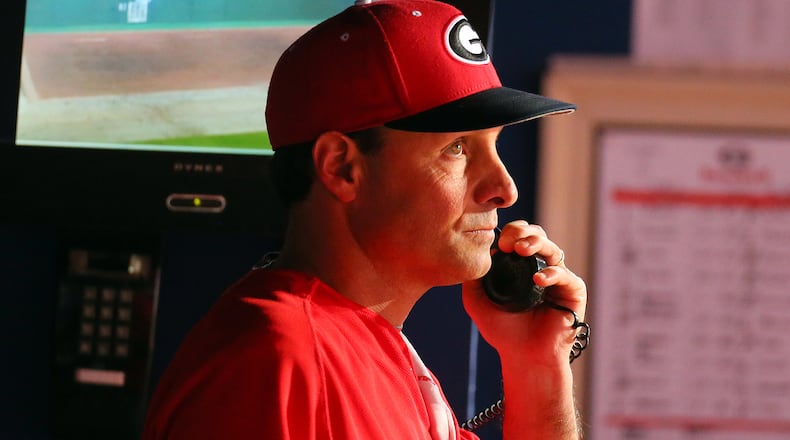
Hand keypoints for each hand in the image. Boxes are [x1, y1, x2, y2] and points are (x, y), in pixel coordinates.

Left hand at [462, 220, 586, 363]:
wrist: (523, 357)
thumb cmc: (502, 331)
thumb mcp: (477, 301)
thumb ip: (473, 278)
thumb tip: (480, 252)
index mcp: (520, 266)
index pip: (518, 237)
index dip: (510, 233)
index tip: (498, 242)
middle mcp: (540, 267)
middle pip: (537, 236)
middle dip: (523, 232)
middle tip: (509, 242)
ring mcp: (558, 278)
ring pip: (552, 249)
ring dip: (537, 244)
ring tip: (521, 250)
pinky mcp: (573, 291)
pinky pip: (566, 275)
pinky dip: (553, 273)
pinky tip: (538, 279)